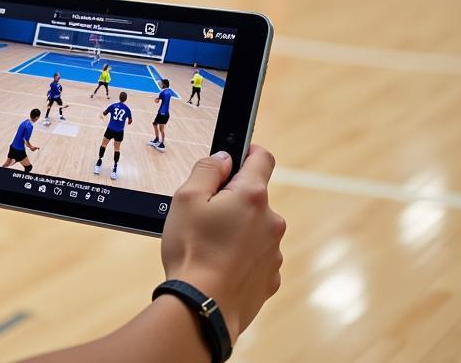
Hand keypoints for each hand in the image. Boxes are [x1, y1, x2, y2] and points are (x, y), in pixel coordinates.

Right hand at [160, 145, 284, 343]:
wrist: (202, 309)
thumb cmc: (192, 251)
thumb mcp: (186, 198)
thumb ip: (207, 170)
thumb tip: (224, 159)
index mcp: (252, 196)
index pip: (262, 158)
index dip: (248, 152)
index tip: (235, 157)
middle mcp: (271, 221)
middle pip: (255, 197)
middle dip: (233, 200)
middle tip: (205, 214)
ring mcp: (274, 252)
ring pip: (256, 228)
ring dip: (239, 230)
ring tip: (210, 246)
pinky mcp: (271, 278)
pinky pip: (257, 256)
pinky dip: (242, 256)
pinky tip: (220, 266)